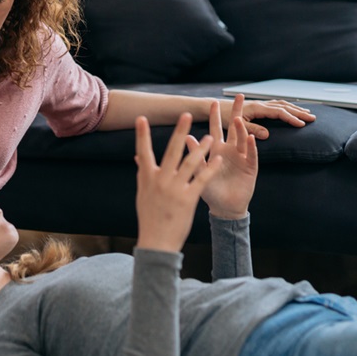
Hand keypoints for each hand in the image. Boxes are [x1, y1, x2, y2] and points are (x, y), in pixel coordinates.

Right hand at [134, 112, 222, 251]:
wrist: (157, 241)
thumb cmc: (149, 216)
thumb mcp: (143, 194)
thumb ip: (143, 173)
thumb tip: (138, 157)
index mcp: (147, 178)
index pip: (143, 151)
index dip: (142, 135)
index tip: (141, 118)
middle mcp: (160, 180)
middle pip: (171, 151)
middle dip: (179, 132)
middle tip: (185, 114)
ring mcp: (174, 189)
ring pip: (189, 163)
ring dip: (201, 149)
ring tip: (211, 136)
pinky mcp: (188, 199)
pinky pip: (201, 180)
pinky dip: (210, 169)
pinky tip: (219, 160)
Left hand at [200, 95, 257, 219]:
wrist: (224, 208)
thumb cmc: (210, 190)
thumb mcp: (200, 171)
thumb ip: (195, 154)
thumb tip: (185, 137)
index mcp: (216, 150)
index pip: (216, 128)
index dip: (215, 115)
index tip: (214, 100)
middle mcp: (230, 150)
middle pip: (234, 128)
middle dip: (237, 112)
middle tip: (240, 96)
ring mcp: (242, 158)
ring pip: (243, 139)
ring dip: (241, 129)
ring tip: (238, 119)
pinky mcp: (250, 168)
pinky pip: (252, 155)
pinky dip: (252, 147)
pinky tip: (251, 138)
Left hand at [221, 98, 314, 139]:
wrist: (213, 108)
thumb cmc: (222, 118)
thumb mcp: (237, 126)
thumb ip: (250, 130)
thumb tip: (267, 134)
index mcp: (256, 108)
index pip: (278, 113)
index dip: (291, 118)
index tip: (303, 124)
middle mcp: (259, 104)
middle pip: (283, 107)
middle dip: (298, 112)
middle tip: (313, 118)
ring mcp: (259, 105)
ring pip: (280, 104)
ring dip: (294, 108)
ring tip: (307, 113)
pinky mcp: (257, 107)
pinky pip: (275, 105)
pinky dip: (286, 107)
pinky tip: (291, 110)